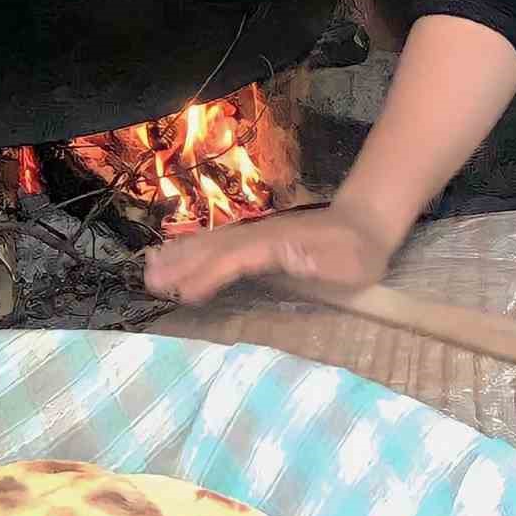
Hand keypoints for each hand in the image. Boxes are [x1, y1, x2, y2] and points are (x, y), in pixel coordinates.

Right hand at [143, 202, 399, 306]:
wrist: (367, 222)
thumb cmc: (360, 252)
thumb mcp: (349, 262)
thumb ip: (321, 260)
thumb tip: (290, 256)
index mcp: (278, 244)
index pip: (236, 260)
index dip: (210, 275)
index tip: (184, 293)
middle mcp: (262, 235)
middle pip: (215, 249)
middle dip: (182, 263)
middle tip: (149, 280)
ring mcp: (258, 234)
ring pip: (213, 244)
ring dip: (182, 254)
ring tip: (150, 267)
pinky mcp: (258, 239)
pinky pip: (220, 244)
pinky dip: (196, 248)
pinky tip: (178, 254)